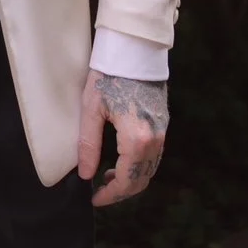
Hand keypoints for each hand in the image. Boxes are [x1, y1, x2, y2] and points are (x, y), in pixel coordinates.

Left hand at [78, 71, 168, 205]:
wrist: (133, 48)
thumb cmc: (108, 74)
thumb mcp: (91, 108)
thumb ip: (88, 144)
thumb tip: (85, 174)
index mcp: (136, 138)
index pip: (127, 181)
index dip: (111, 194)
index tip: (95, 198)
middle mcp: (154, 139)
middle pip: (141, 180)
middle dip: (121, 191)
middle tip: (100, 192)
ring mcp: (162, 132)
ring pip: (149, 169)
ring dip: (131, 179)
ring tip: (107, 177)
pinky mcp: (162, 124)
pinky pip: (153, 156)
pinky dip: (139, 166)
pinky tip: (121, 160)